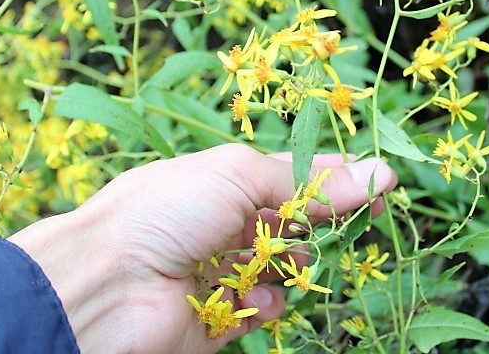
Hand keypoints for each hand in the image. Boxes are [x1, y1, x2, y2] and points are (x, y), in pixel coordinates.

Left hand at [9, 143, 396, 353]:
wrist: (106, 283)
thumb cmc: (166, 210)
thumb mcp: (240, 176)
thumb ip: (309, 183)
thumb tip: (379, 173)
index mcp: (227, 178)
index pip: (295, 174)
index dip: (337, 178)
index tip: (382, 183)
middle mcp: (227, 220)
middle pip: (296, 222)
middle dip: (323, 223)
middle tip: (356, 224)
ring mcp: (223, 269)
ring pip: (285, 267)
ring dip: (296, 264)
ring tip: (289, 262)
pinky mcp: (220, 315)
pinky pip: (263, 308)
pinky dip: (269, 302)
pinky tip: (260, 296)